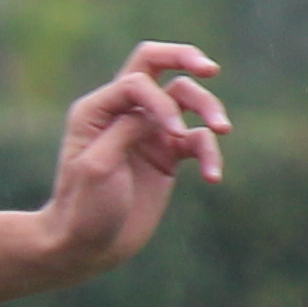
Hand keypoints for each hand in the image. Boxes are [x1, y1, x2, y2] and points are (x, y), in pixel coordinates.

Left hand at [44, 40, 228, 271]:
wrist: (87, 248)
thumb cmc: (83, 208)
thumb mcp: (98, 166)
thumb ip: (126, 129)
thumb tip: (162, 110)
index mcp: (97, 110)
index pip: (137, 81)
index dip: (161, 100)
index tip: (173, 132)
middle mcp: (122, 113)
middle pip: (158, 65)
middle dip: (186, 58)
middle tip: (211, 69)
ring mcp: (147, 132)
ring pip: (186, 100)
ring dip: (209, 109)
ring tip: (223, 129)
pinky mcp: (167, 156)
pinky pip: (198, 141)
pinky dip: (210, 155)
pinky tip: (212, 178)